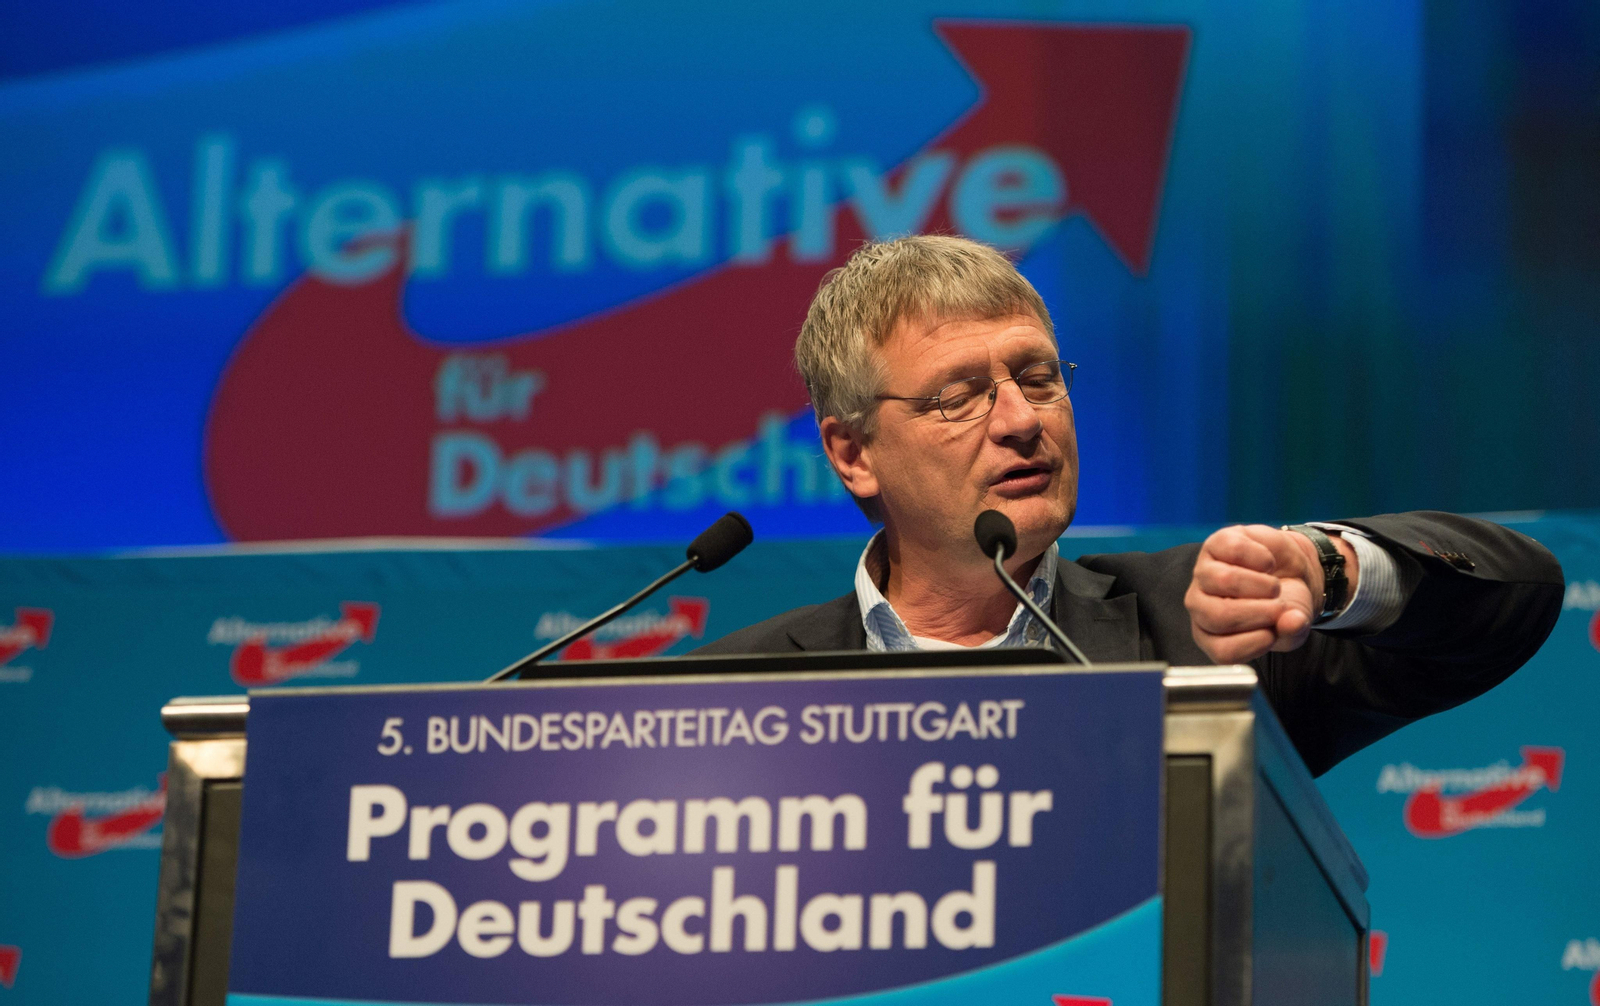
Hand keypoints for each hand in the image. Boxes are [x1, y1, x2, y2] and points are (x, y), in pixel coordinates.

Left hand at [1185, 524, 1328, 663]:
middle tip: (1280, 607)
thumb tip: (1292, 621)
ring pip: (1225, 580)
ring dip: (1262, 585)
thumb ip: (1293, 629)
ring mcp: (1203, 572)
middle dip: (1261, 612)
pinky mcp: (1216, 544)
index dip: (1258, 643)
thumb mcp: (1293, 626)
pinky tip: (1267, 564)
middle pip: (1220, 616)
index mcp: (1211, 635)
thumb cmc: (1285, 605)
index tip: (1274, 632)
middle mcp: (1199, 606)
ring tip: (1274, 587)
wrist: (1291, 571)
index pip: (1224, 652)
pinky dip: (1262, 558)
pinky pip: (1236, 550)